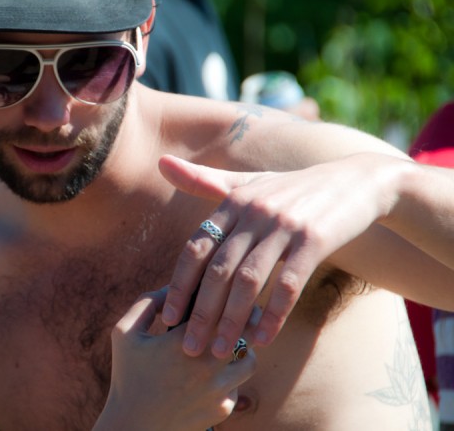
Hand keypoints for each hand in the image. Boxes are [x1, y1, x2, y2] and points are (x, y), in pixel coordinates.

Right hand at [94, 288, 255, 430]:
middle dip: (245, 319)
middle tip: (242, 312)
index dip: (229, 296)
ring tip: (228, 346)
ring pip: (249, 360)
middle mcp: (206, 364)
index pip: (222, 307)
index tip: (228, 291)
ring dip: (241, 351)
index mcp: (183, 340)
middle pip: (246, 331)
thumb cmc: (127, 376)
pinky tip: (212, 377)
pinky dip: (230, 380)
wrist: (135, 427)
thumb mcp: (124, 333)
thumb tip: (174, 285)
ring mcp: (218, 389)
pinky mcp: (223, 409)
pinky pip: (238, 387)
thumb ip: (147, 302)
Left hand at [157, 153, 399, 358]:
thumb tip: (160, 164)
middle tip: (188, 347)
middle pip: (218, 270)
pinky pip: (288, 283)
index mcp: (233, 201)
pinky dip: (273, 314)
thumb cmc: (293, 189)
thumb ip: (204, 180)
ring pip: (249, 280)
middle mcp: (254, 211)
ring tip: (220, 351)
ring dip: (232, 320)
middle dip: (200, 312)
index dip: (180, 285)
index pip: (196, 249)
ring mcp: (284, 225)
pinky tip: (262, 339)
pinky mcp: (314, 240)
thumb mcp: (248, 183)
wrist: (355, 182)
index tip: (168, 318)